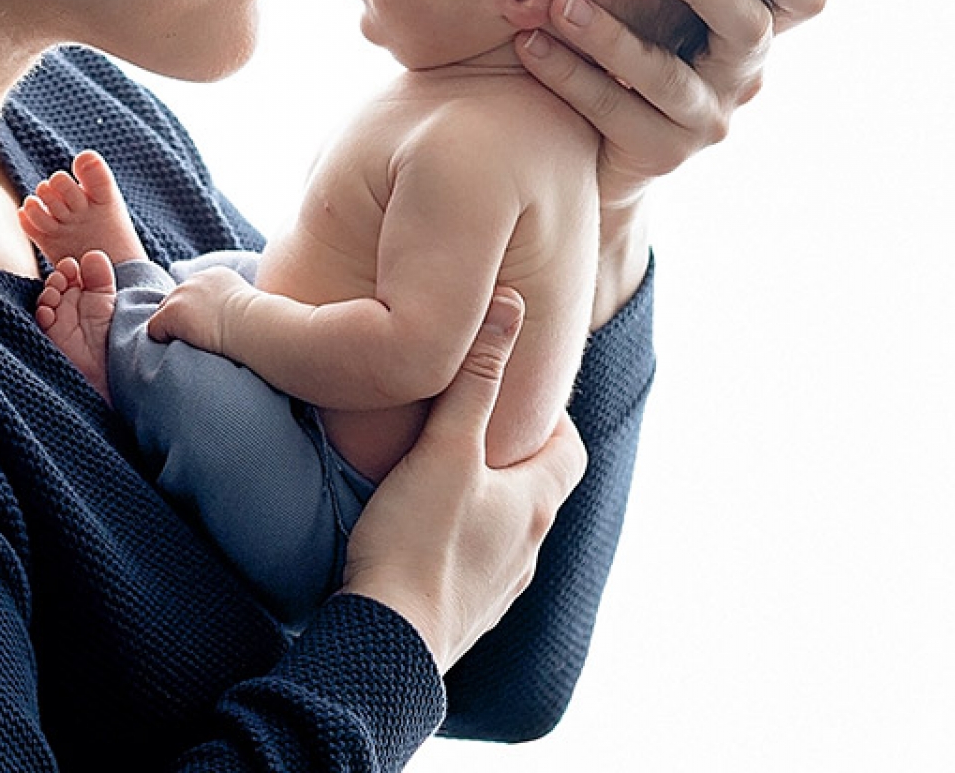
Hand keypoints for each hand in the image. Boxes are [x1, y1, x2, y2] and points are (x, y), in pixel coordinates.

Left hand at [145, 267, 252, 351]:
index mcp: (215, 275)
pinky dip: (164, 340)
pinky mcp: (171, 312)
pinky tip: (183, 346)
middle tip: (194, 339)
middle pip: (175, 301)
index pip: (193, 293)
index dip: (195, 313)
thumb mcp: (246, 305)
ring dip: (173, 330)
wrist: (253, 326)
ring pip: (163, 315)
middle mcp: (195, 279)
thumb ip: (230, 304)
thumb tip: (227, 320)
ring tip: (189, 345)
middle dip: (181, 319)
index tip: (206, 326)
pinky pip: (155, 329)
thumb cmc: (258, 324)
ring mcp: (181, 294)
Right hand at [337, 290, 588, 672]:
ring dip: (481, 503)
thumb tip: (509, 307)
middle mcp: (528, 549)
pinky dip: (456, 544)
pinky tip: (417, 536)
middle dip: (508, 456)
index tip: (510, 395)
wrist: (387, 648)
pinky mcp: (464, 616)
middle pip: (536, 489)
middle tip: (466, 428)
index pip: (568, 448)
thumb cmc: (418, 544)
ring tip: (435, 478)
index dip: (546, 417)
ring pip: (503, 531)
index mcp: (536, 505)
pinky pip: (472, 568)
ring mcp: (498, 589)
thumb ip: (474, 379)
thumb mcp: (447, 449)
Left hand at [519, 0, 827, 207]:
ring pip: (666, 76)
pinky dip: (569, 74)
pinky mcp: (662, 153)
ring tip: (559, 2)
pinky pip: (614, 111)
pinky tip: (530, 44)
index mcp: (749, 26)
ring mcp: (706, 119)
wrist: (592, 145)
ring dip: (609, 34)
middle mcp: (741, 74)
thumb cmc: (621, 42)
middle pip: (750, 29)